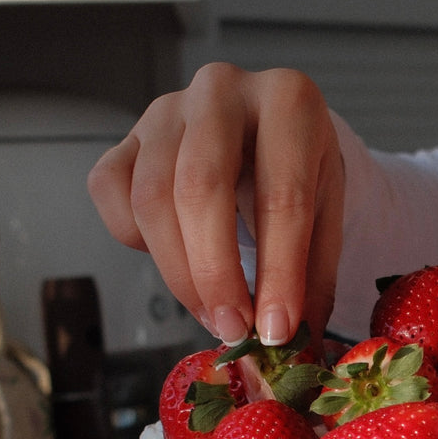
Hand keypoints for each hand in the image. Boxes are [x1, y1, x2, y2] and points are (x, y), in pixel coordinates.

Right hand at [87, 62, 344, 347]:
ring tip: (214, 316)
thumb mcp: (325, 219)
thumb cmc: (298, 175)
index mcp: (289, 101)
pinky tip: (177, 262)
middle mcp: (223, 90)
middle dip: (216, 274)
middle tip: (233, 330)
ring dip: (180, 273)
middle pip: (201, 189)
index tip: (275, 330)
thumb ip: (311, 280)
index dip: (278, 273)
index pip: (282, 198)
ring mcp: (166, 108)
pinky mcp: (127, 134)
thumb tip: (295, 347)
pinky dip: (139, 242)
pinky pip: (112, 194)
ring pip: (152, 198)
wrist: (266, 134)